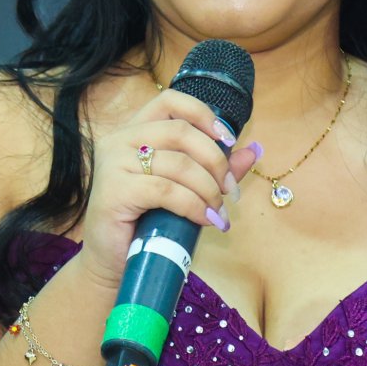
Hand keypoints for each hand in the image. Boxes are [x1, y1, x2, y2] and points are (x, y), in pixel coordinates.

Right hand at [73, 88, 258, 292]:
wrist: (113, 264)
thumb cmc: (146, 225)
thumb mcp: (184, 190)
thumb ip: (213, 168)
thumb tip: (253, 150)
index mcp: (133, 131)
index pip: (170, 101)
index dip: (203, 115)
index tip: (227, 140)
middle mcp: (118, 140)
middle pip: (181, 132)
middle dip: (215, 160)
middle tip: (229, 190)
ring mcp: (113, 164)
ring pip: (179, 164)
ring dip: (209, 190)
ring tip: (218, 213)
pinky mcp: (114, 190)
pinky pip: (167, 190)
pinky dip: (194, 205)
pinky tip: (204, 220)